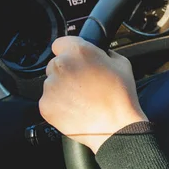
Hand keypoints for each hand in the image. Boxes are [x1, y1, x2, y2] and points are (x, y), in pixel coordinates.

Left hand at [39, 36, 147, 153]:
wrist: (116, 126)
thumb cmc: (121, 96)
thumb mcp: (122, 63)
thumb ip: (105, 53)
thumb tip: (99, 54)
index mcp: (78, 51)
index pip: (61, 42)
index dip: (70, 51)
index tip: (76, 59)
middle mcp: (61, 65)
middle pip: (56, 63)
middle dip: (68, 71)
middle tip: (85, 83)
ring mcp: (51, 86)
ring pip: (53, 82)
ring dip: (64, 88)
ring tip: (83, 99)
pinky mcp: (46, 105)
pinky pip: (50, 100)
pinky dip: (60, 104)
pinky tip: (77, 108)